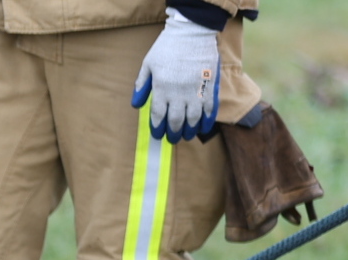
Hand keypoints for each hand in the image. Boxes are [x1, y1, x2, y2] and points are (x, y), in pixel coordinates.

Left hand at [131, 11, 218, 141]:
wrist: (193, 32)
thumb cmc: (167, 47)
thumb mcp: (148, 64)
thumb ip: (142, 85)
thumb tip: (136, 105)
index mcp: (162, 89)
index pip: (158, 116)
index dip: (157, 128)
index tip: (157, 134)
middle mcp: (179, 93)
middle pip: (176, 121)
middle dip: (173, 133)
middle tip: (172, 139)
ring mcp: (197, 91)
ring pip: (193, 119)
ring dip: (189, 131)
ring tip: (186, 136)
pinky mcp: (211, 87)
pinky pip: (210, 109)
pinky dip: (207, 121)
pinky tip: (203, 128)